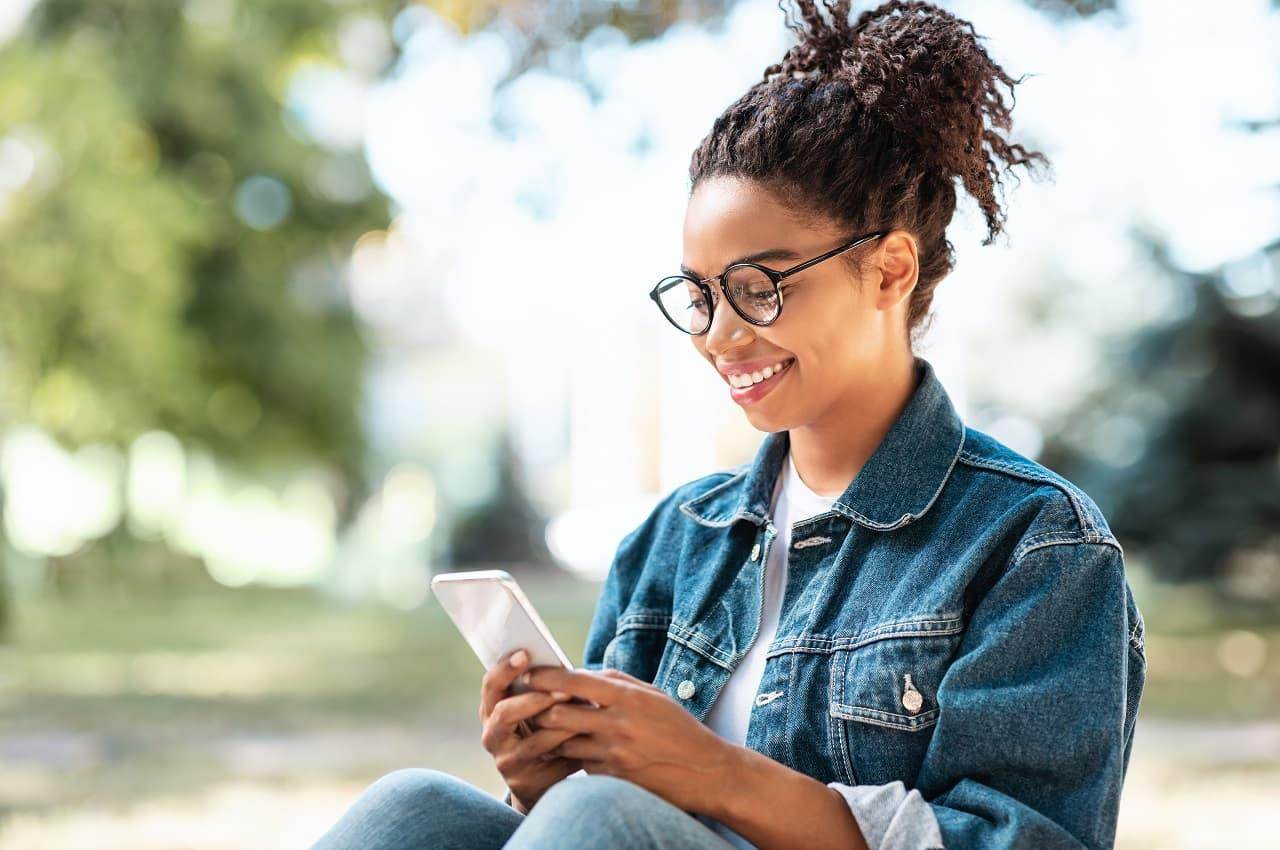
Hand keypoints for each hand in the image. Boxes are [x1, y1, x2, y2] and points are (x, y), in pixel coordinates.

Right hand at [479, 648, 584, 812]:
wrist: (540, 780)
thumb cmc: (543, 730)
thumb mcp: (536, 709)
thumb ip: (540, 690)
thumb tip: (564, 667)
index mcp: (491, 710)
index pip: (491, 685)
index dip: (505, 669)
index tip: (526, 654)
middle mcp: (492, 736)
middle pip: (505, 713)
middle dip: (537, 699)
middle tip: (565, 691)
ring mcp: (506, 762)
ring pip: (536, 741)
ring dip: (564, 726)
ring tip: (588, 714)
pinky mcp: (525, 783)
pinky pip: (553, 765)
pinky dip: (574, 750)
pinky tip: (591, 742)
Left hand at [523, 666, 740, 815]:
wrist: (706, 772)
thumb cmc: (679, 728)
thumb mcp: (653, 695)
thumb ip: (617, 682)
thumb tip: (581, 673)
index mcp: (629, 697)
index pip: (575, 681)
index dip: (546, 677)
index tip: (529, 675)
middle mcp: (619, 724)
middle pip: (558, 714)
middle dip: (541, 709)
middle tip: (531, 705)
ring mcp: (615, 754)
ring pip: (565, 742)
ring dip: (556, 736)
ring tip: (554, 729)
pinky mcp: (614, 778)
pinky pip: (582, 765)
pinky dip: (579, 758)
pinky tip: (587, 753)